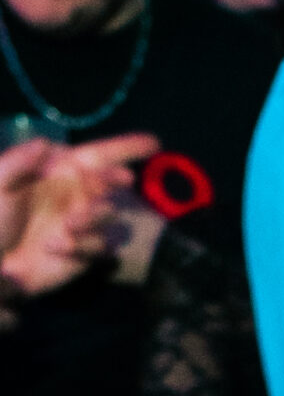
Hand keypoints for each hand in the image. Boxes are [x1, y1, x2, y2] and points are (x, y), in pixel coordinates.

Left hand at [0, 132, 157, 295]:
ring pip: (110, 215)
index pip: (97, 155)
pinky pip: (101, 246)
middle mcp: (77, 195)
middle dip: (115, 180)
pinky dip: (81, 246)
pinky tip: (55, 247)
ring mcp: (84, 224)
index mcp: (58, 172)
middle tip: (120, 180)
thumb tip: (46, 143)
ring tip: (69, 224)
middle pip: (112, 182)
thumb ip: (19, 162)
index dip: (125, 147)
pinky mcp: (86, 253)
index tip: (153, 143)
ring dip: (94, 216)